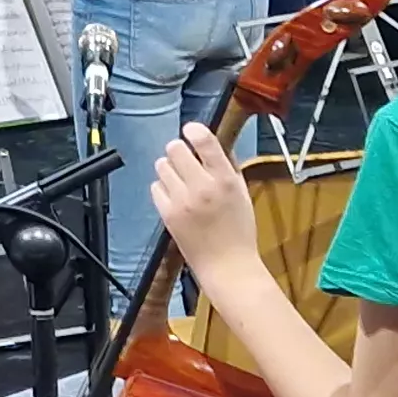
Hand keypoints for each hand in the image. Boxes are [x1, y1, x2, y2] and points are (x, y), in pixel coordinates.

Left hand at [151, 125, 264, 284]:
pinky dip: (163, 188)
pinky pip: (155, 187)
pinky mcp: (167, 214)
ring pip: (162, 165)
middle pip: (175, 149)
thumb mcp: (243, 194)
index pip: (204, 141)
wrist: (227, 266)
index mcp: (226, 180)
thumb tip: (214, 144)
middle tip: (185, 159)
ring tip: (180, 179)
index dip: (194, 130)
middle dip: (179, 150)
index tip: (191, 130)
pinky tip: (174, 195)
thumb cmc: (239, 232)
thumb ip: (229, 167)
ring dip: (170, 168)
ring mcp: (182, 201)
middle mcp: (202, 187)